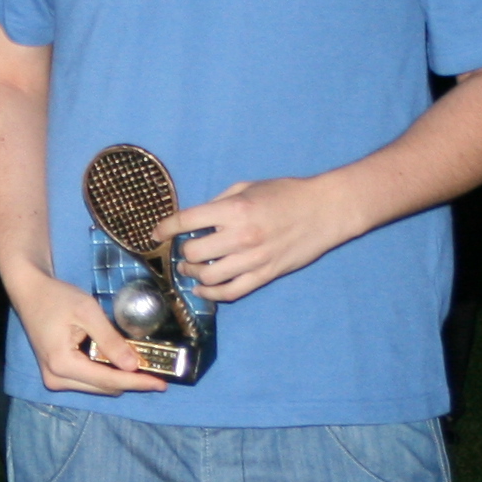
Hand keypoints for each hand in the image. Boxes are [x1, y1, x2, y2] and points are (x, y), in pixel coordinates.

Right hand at [7, 267, 165, 395]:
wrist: (30, 292)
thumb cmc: (57, 297)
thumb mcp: (88, 312)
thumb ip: (110, 339)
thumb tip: (133, 365)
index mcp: (62, 364)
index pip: (108, 380)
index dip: (137, 382)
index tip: (162, 384)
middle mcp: (56, 379)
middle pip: (104, 388)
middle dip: (130, 381)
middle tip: (156, 370)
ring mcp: (54, 379)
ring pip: (97, 387)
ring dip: (118, 377)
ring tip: (139, 363)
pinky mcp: (56, 375)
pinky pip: (88, 380)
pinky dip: (105, 372)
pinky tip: (118, 360)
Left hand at [163, 174, 360, 303]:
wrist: (324, 210)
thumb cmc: (287, 193)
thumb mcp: (249, 187)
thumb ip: (219, 202)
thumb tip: (195, 219)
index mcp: (234, 209)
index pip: (186, 221)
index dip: (165, 228)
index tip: (156, 233)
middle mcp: (240, 235)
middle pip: (194, 254)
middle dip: (182, 254)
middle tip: (182, 252)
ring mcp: (253, 258)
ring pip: (209, 277)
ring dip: (193, 275)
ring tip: (191, 270)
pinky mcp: (264, 275)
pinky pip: (230, 292)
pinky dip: (211, 294)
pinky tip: (203, 289)